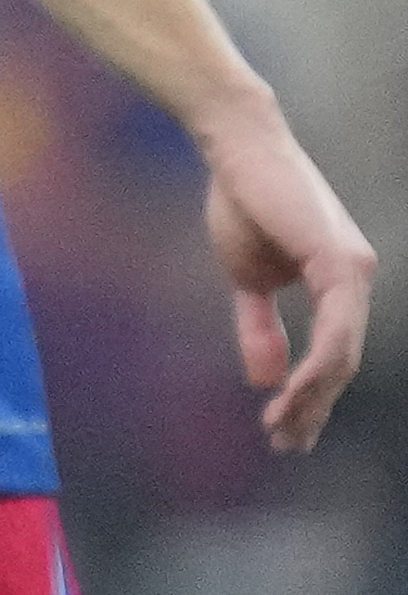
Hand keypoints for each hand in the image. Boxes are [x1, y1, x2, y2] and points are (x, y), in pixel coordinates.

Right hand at [199, 87, 377, 453]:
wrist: (237, 149)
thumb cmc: (243, 202)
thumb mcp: (247, 277)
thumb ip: (260, 327)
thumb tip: (264, 378)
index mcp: (339, 282)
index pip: (334, 353)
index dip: (309, 396)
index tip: (284, 431)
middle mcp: (357, 278)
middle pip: (343, 362)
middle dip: (313, 409)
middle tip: (287, 445)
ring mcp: (353, 270)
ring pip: (343, 353)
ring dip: (314, 398)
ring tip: (284, 428)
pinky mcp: (340, 262)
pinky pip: (337, 329)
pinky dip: (319, 366)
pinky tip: (295, 391)